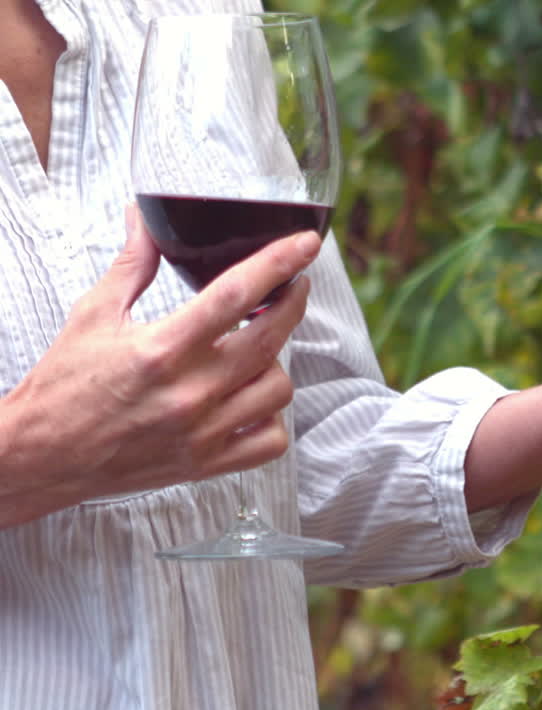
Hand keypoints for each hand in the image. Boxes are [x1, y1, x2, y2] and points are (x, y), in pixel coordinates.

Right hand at [0, 206, 319, 524]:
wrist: (41, 457)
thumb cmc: (64, 385)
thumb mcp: (93, 315)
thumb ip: (131, 265)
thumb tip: (143, 218)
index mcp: (162, 349)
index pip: (236, 294)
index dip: (278, 263)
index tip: (306, 243)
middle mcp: (190, 391)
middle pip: (271, 338)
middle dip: (293, 304)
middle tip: (293, 285)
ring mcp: (203, 432)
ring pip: (278, 388)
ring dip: (276, 362)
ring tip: (255, 350)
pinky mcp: (207, 464)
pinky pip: (271, 441)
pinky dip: (272, 418)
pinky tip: (252, 400)